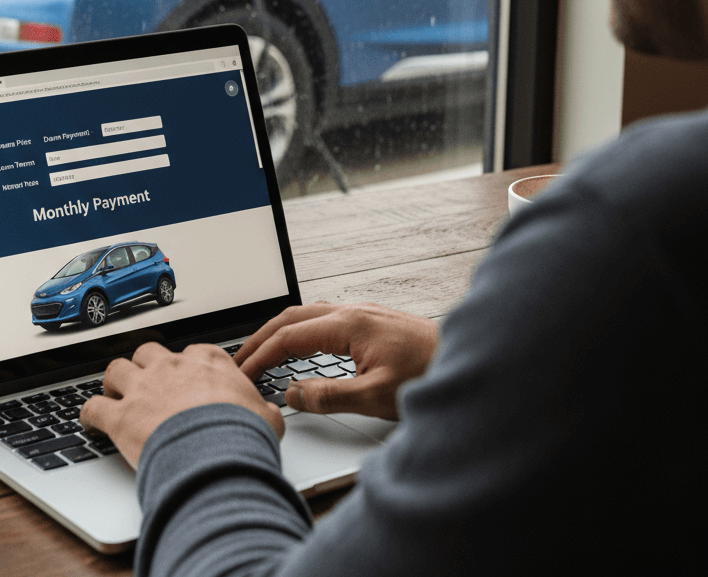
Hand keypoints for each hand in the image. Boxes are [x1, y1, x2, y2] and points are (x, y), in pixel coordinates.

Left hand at [79, 341, 284, 468]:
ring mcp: (143, 389)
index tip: (188, 380)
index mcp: (207, 362)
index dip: (187, 367)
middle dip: (146, 366)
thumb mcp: (267, 417)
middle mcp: (172, 367)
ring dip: (114, 382)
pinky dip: (88, 414)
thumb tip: (272, 415)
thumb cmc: (244, 434)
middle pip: (148, 352)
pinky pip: (92, 407)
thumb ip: (263, 409)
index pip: (192, 353)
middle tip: (148, 384)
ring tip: (115, 395)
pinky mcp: (121, 416)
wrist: (217, 455)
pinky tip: (89, 421)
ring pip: (116, 369)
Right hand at [234, 302, 437, 419]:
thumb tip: (293, 394)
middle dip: (261, 338)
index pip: (289, 337)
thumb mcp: (375, 396)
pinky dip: (300, 330)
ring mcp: (361, 312)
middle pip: (291, 317)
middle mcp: (352, 311)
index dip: (260, 356)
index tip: (242, 374)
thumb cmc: (429, 374)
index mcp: (348, 324)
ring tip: (262, 352)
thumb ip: (329, 396)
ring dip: (280, 332)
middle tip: (239, 360)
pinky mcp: (370, 320)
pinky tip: (301, 345)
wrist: (468, 360)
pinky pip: (322, 318)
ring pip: (307, 314)